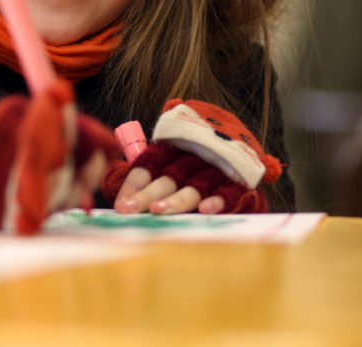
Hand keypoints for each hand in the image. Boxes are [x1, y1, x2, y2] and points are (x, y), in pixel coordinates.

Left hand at [105, 143, 266, 214]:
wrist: (243, 152)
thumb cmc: (197, 170)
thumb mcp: (171, 168)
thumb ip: (146, 180)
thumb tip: (118, 193)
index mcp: (174, 150)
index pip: (149, 165)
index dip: (134, 184)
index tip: (121, 204)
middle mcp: (194, 158)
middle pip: (167, 178)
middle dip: (146, 194)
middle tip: (128, 209)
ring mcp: (217, 170)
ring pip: (194, 186)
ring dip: (176, 199)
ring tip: (157, 211)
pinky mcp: (240, 184)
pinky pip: (229, 192)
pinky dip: (218, 200)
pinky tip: (204, 210)